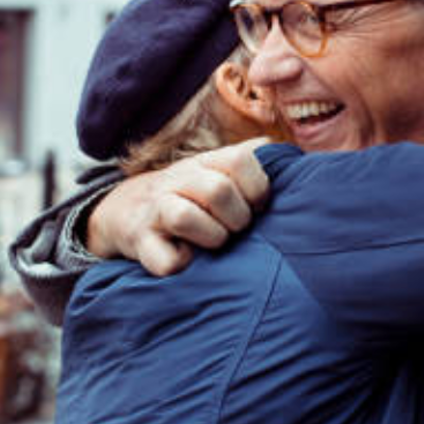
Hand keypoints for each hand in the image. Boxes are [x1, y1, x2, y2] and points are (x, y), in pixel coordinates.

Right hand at [85, 137, 271, 275]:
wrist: (127, 212)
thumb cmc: (192, 197)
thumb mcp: (217, 171)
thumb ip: (255, 162)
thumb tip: (296, 158)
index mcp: (205, 162)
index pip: (240, 159)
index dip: (258, 188)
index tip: (257, 206)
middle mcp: (178, 180)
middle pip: (217, 189)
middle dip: (238, 218)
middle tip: (236, 229)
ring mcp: (156, 211)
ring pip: (184, 216)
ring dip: (211, 237)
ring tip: (214, 244)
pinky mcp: (140, 242)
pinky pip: (166, 261)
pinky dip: (181, 265)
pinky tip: (187, 261)